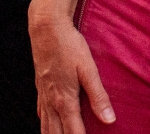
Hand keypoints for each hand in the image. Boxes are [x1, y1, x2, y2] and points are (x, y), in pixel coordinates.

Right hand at [30, 0, 114, 133]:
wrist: (46, 26)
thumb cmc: (68, 45)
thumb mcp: (88, 69)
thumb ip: (98, 96)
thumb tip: (109, 120)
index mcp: (65, 100)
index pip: (74, 132)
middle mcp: (52, 101)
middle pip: (56, 133)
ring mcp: (43, 94)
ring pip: (46, 126)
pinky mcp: (39, 86)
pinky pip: (41, 112)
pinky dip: (44, 124)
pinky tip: (47, 123)